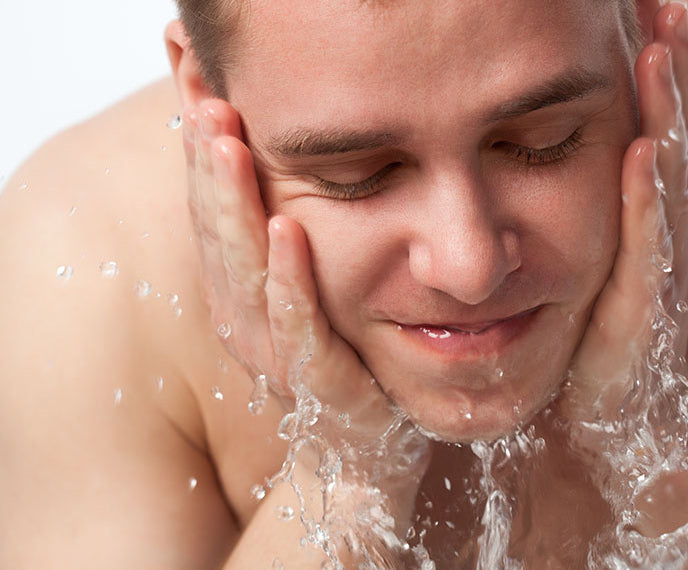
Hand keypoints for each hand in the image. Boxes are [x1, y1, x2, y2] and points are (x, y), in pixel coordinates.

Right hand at [181, 99, 428, 558]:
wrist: (366, 449)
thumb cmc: (337, 361)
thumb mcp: (302, 295)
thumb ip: (282, 244)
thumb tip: (276, 174)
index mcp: (240, 298)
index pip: (214, 218)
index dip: (203, 159)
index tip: (199, 95)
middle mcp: (247, 323)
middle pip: (219, 235)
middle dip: (210, 168)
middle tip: (205, 101)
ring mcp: (279, 353)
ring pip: (247, 271)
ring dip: (236, 207)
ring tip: (228, 146)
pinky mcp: (321, 379)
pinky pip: (300, 325)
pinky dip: (290, 278)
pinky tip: (287, 232)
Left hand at [563, 1, 687, 421]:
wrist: (597, 413)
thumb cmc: (596, 325)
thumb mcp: (607, 250)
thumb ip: (617, 198)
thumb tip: (610, 133)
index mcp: (666, 218)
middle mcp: (673, 237)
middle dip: (686, 72)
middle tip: (678, 5)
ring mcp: (659, 272)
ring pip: (672, 184)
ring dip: (669, 117)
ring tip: (662, 53)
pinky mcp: (635, 311)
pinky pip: (643, 248)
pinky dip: (644, 200)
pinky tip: (642, 152)